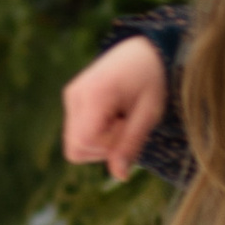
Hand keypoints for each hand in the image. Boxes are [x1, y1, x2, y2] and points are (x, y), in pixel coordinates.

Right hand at [61, 36, 168, 182]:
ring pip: (75, 143)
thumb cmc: (153, 78)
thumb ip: (131, 144)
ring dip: (101, 141)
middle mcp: (75, 95)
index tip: (127, 127)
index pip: (84, 143)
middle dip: (103, 147)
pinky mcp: (73, 98)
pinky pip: (78, 132)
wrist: (146, 48)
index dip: (107, 147)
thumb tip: (120, 176)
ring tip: (121, 116)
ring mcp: (71, 96)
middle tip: (126, 123)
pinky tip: (113, 113)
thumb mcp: (149, 113)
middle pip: (75, 148)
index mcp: (93, 94)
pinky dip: (97, 132)